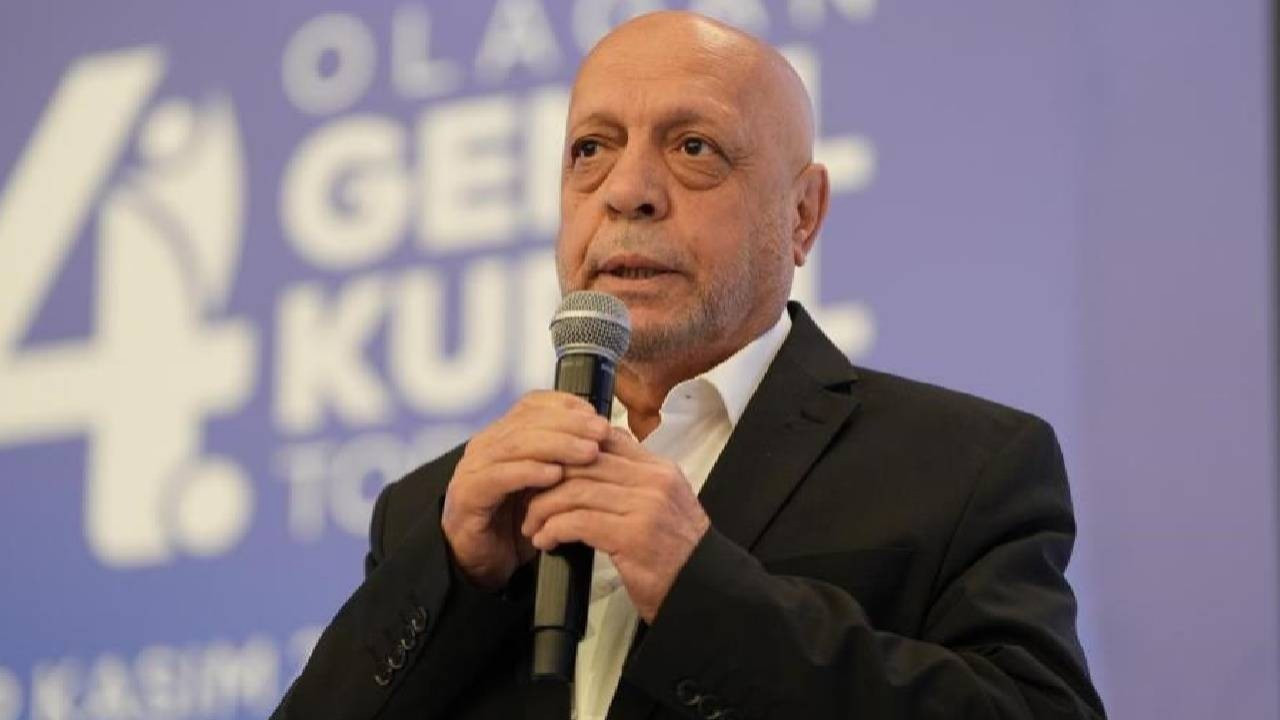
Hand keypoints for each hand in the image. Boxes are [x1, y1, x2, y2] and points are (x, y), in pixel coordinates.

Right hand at [441, 391, 610, 589]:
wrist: (483, 562)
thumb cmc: (519, 520)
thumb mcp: (547, 483)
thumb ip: (565, 457)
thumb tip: (606, 434)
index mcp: (503, 434)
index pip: (533, 405)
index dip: (566, 405)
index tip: (596, 415)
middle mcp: (485, 445)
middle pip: (528, 421)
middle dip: (570, 424)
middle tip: (601, 432)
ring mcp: (473, 468)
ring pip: (516, 444)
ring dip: (556, 445)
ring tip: (588, 453)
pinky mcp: (467, 494)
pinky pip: (499, 477)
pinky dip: (528, 472)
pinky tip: (555, 475)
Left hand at [520, 427, 710, 622]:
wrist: (704, 591)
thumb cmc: (676, 555)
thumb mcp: (661, 506)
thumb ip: (632, 482)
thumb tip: (590, 465)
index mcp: (659, 469)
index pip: (604, 440)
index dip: (566, 451)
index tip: (544, 469)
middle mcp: (654, 481)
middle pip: (583, 462)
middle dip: (546, 480)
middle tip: (528, 500)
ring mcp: (646, 506)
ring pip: (575, 490)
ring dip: (544, 508)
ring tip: (533, 526)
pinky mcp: (633, 535)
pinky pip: (578, 521)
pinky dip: (553, 530)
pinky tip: (546, 541)